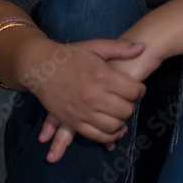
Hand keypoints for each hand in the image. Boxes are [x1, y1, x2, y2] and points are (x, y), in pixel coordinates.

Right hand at [32, 38, 147, 162]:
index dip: (140, 90)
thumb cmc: (68, 55)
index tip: (136, 89)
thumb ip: (120, 48)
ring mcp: (83, 111)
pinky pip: (97, 136)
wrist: (39, 66)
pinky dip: (109, 136)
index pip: (134, 91)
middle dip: (131, 105)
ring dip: (122, 121)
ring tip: (119, 113)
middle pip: (127, 110)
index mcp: (102, 76)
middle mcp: (94, 96)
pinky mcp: (73, 122)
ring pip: (114, 126)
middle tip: (126, 100)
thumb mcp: (94, 46)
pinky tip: (112, 130)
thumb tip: (143, 47)